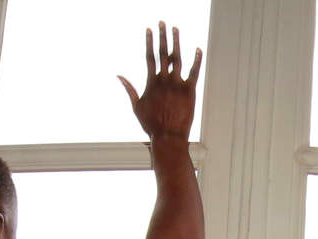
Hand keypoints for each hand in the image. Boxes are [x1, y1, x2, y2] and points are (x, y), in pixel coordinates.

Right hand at [119, 22, 201, 140]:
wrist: (168, 137)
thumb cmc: (151, 124)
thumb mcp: (136, 106)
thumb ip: (129, 89)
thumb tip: (119, 76)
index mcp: (151, 82)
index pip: (150, 56)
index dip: (149, 41)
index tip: (149, 29)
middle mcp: (164, 80)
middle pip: (163, 53)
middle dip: (162, 36)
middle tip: (162, 22)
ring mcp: (178, 84)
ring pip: (178, 58)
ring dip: (177, 42)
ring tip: (175, 29)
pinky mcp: (190, 91)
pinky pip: (195, 72)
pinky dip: (197, 60)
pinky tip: (198, 48)